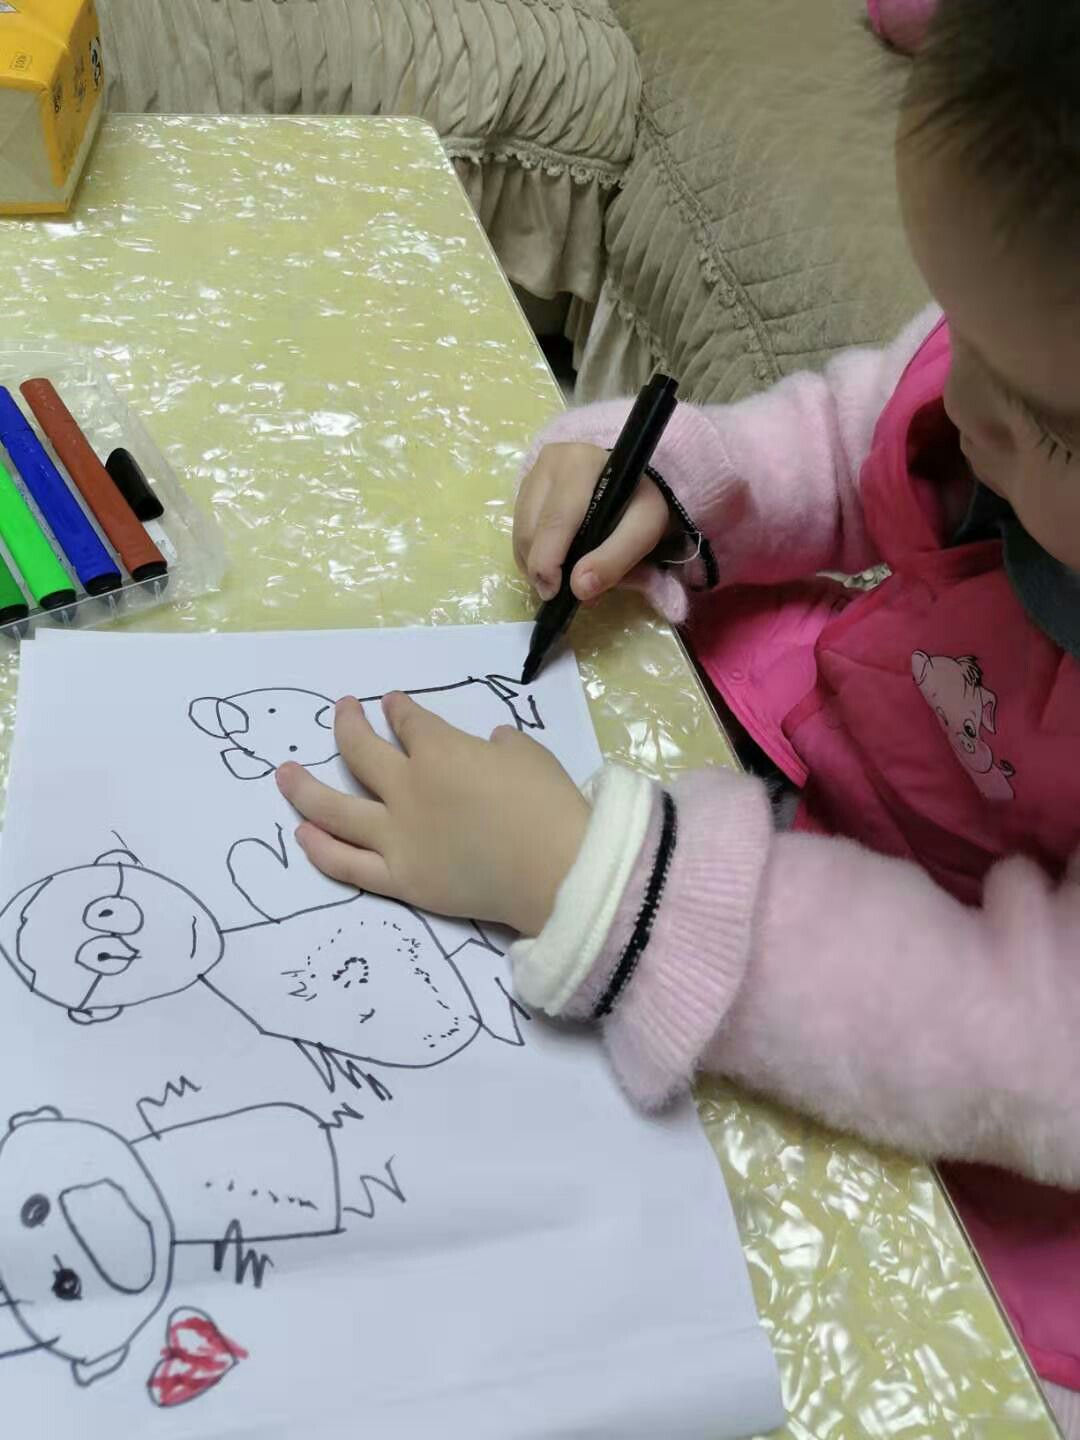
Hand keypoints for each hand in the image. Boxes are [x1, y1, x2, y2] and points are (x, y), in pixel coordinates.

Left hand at [276, 694, 589, 936]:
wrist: (558, 872)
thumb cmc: (550, 805)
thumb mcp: (529, 755)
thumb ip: (500, 746)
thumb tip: (490, 746)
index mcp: (439, 751)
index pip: (409, 722)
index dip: (398, 709)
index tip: (392, 704)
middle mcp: (406, 788)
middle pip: (359, 750)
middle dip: (348, 724)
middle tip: (343, 711)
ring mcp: (397, 837)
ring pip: (333, 808)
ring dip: (303, 786)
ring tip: (283, 773)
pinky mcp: (400, 880)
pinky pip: (347, 865)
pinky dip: (320, 848)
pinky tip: (303, 832)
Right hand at [514, 442, 670, 602]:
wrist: (631, 482)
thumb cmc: (638, 503)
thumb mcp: (643, 529)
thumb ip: (615, 559)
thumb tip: (579, 589)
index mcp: (580, 465)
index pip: (554, 520)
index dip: (548, 563)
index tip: (554, 593)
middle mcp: (549, 462)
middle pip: (531, 529)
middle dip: (540, 569)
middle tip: (558, 594)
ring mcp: (533, 473)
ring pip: (520, 531)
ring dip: (533, 564)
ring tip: (559, 579)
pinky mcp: (525, 487)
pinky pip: (518, 529)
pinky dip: (531, 554)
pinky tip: (551, 562)